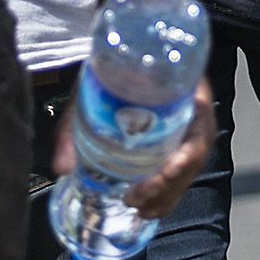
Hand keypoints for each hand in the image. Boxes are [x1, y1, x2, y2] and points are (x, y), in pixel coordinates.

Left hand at [55, 82, 217, 220]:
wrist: (126, 49)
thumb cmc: (111, 66)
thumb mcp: (90, 87)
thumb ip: (74, 125)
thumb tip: (61, 168)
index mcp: (183, 85)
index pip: (199, 122)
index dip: (184, 157)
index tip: (162, 174)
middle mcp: (192, 106)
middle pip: (196, 153)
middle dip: (170, 184)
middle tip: (136, 199)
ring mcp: (188, 124)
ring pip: (191, 166)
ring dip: (169, 194)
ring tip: (142, 211)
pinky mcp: (177, 138)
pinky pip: (182, 169)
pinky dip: (168, 193)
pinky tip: (149, 208)